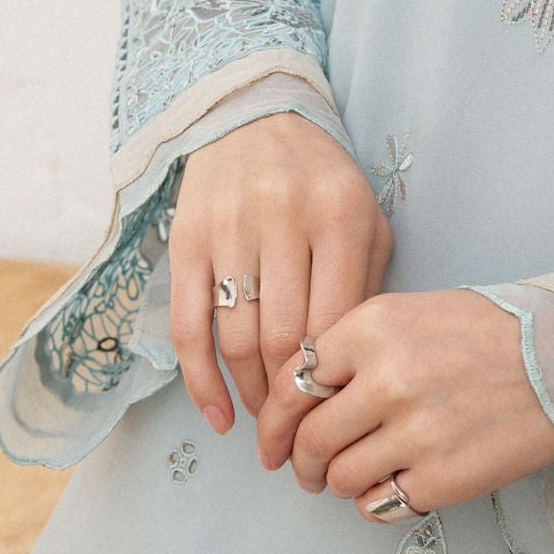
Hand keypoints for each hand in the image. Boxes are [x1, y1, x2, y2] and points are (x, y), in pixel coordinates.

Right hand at [168, 110, 392, 431]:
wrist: (254, 117)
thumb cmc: (320, 179)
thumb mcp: (364, 215)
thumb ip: (367, 281)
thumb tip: (351, 368)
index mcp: (340, 213)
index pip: (336, 320)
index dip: (331, 380)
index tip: (332, 417)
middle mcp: (284, 218)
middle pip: (284, 338)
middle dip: (290, 400)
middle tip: (296, 435)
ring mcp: (231, 228)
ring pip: (237, 339)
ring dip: (251, 395)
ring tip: (265, 422)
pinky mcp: (186, 240)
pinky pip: (188, 327)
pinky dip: (201, 383)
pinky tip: (220, 416)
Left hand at [254, 285, 553, 520]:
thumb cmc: (495, 329)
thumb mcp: (415, 311)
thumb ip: (360, 346)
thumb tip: (310, 394)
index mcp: (374, 326)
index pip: (295, 382)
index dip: (274, 418)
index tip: (272, 439)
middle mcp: (386, 377)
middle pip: (311, 438)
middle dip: (301, 460)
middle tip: (308, 468)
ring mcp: (413, 431)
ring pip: (341, 477)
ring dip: (342, 480)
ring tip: (359, 471)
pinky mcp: (440, 478)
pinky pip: (378, 504)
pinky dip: (378, 498)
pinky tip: (395, 480)